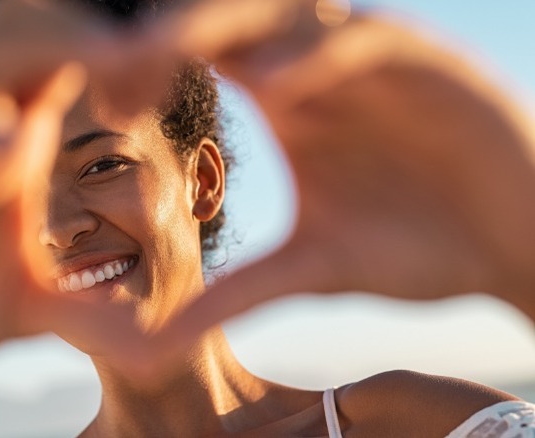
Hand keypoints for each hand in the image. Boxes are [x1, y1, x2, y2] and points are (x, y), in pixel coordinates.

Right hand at [0, 0, 137, 412]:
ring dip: (29, 55)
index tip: (162, 76)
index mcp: (9, 145)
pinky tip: (7, 152)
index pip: (59, 65)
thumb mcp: (33, 307)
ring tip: (102, 64)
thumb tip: (157, 337)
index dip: (113, 57)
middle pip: (16, 40)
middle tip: (140, 54)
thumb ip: (87, 307)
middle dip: (77, 35)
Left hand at [140, 0, 534, 346]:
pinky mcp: (422, 62)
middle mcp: (319, 67)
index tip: (105, 101)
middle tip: (116, 66)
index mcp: (288, 100)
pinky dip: (315, 56)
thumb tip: (160, 342)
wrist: (514, 245)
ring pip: (288, 14)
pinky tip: (271, 86)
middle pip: (233, 24)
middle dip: (176, 37)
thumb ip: (238, 293)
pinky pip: (359, 43)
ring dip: (228, 28)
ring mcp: (368, 58)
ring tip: (167, 52)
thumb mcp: (311, 270)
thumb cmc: (416, 247)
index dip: (152, 71)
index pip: (206, 60)